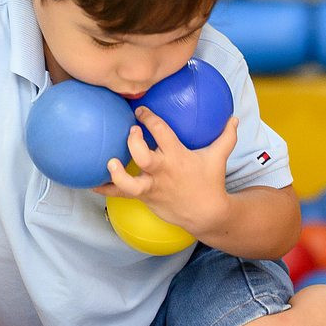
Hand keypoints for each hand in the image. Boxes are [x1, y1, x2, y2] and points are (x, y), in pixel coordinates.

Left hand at [95, 109, 238, 238]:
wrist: (207, 214)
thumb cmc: (210, 183)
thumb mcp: (218, 157)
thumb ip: (226, 136)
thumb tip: (233, 118)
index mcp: (177, 156)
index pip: (161, 132)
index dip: (149, 118)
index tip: (140, 111)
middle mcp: (163, 171)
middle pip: (143, 155)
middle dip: (133, 142)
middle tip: (130, 131)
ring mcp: (153, 186)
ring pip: (130, 183)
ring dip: (117, 173)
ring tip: (110, 162)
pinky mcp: (146, 198)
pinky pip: (122, 195)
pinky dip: (106, 190)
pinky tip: (92, 185)